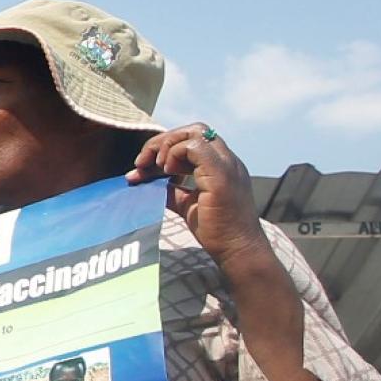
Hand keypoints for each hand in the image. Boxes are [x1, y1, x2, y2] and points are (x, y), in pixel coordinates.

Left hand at [127, 123, 264, 262]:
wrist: (237, 251)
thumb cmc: (216, 231)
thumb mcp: (186, 202)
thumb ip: (170, 188)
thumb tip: (143, 178)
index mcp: (221, 166)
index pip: (193, 139)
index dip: (166, 147)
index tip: (144, 166)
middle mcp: (228, 161)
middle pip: (193, 129)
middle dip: (163, 141)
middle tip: (143, 163)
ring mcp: (227, 165)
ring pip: (195, 132)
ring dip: (167, 145)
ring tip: (155, 167)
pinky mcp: (222, 175)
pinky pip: (195, 146)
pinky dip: (175, 153)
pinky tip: (168, 172)